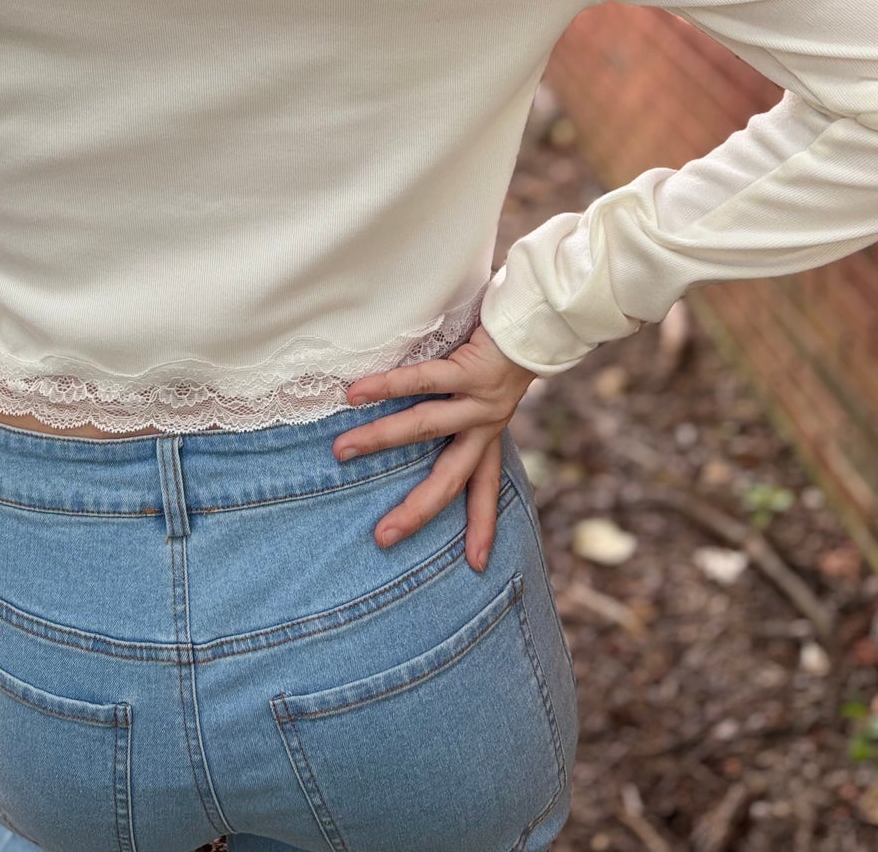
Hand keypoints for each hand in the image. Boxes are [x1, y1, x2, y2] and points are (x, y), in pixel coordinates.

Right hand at [332, 324, 536, 567]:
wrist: (536, 314)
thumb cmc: (504, 345)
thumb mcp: (489, 388)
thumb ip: (463, 406)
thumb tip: (421, 420)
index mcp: (491, 431)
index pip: (486, 487)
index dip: (481, 524)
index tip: (475, 564)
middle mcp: (488, 423)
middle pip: (451, 476)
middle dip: (418, 509)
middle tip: (383, 538)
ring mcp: (479, 398)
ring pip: (424, 425)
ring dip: (380, 439)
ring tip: (341, 450)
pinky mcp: (469, 368)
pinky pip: (422, 379)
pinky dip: (386, 386)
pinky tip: (355, 394)